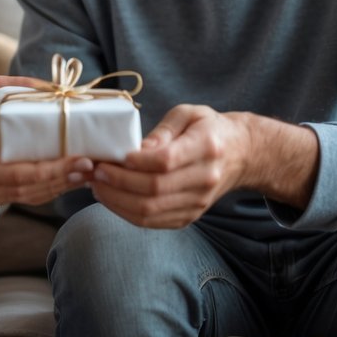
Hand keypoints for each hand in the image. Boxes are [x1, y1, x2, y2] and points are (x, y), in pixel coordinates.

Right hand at [0, 85, 93, 217]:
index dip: (52, 171)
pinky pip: (21, 196)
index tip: (79, 160)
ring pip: (29, 197)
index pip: (20, 176)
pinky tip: (63, 177)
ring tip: (87, 172)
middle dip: (65, 179)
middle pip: (32, 191)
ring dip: (59, 186)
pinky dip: (44, 187)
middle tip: (95, 166)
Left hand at [91, 106, 319, 229]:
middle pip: (154, 190)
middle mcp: (204, 178)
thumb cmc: (209, 128)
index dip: (135, 162)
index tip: (114, 156)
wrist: (241, 154)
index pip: (165, 161)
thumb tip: (139, 148)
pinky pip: (154, 222)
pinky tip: (112, 198)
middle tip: (95, 172)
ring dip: (117, 201)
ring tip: (97, 186)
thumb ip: (164, 129)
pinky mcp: (190, 216)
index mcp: (206, 147)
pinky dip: (127, 213)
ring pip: (151, 211)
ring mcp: (198, 202)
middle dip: (118, 183)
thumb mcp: (189, 113)